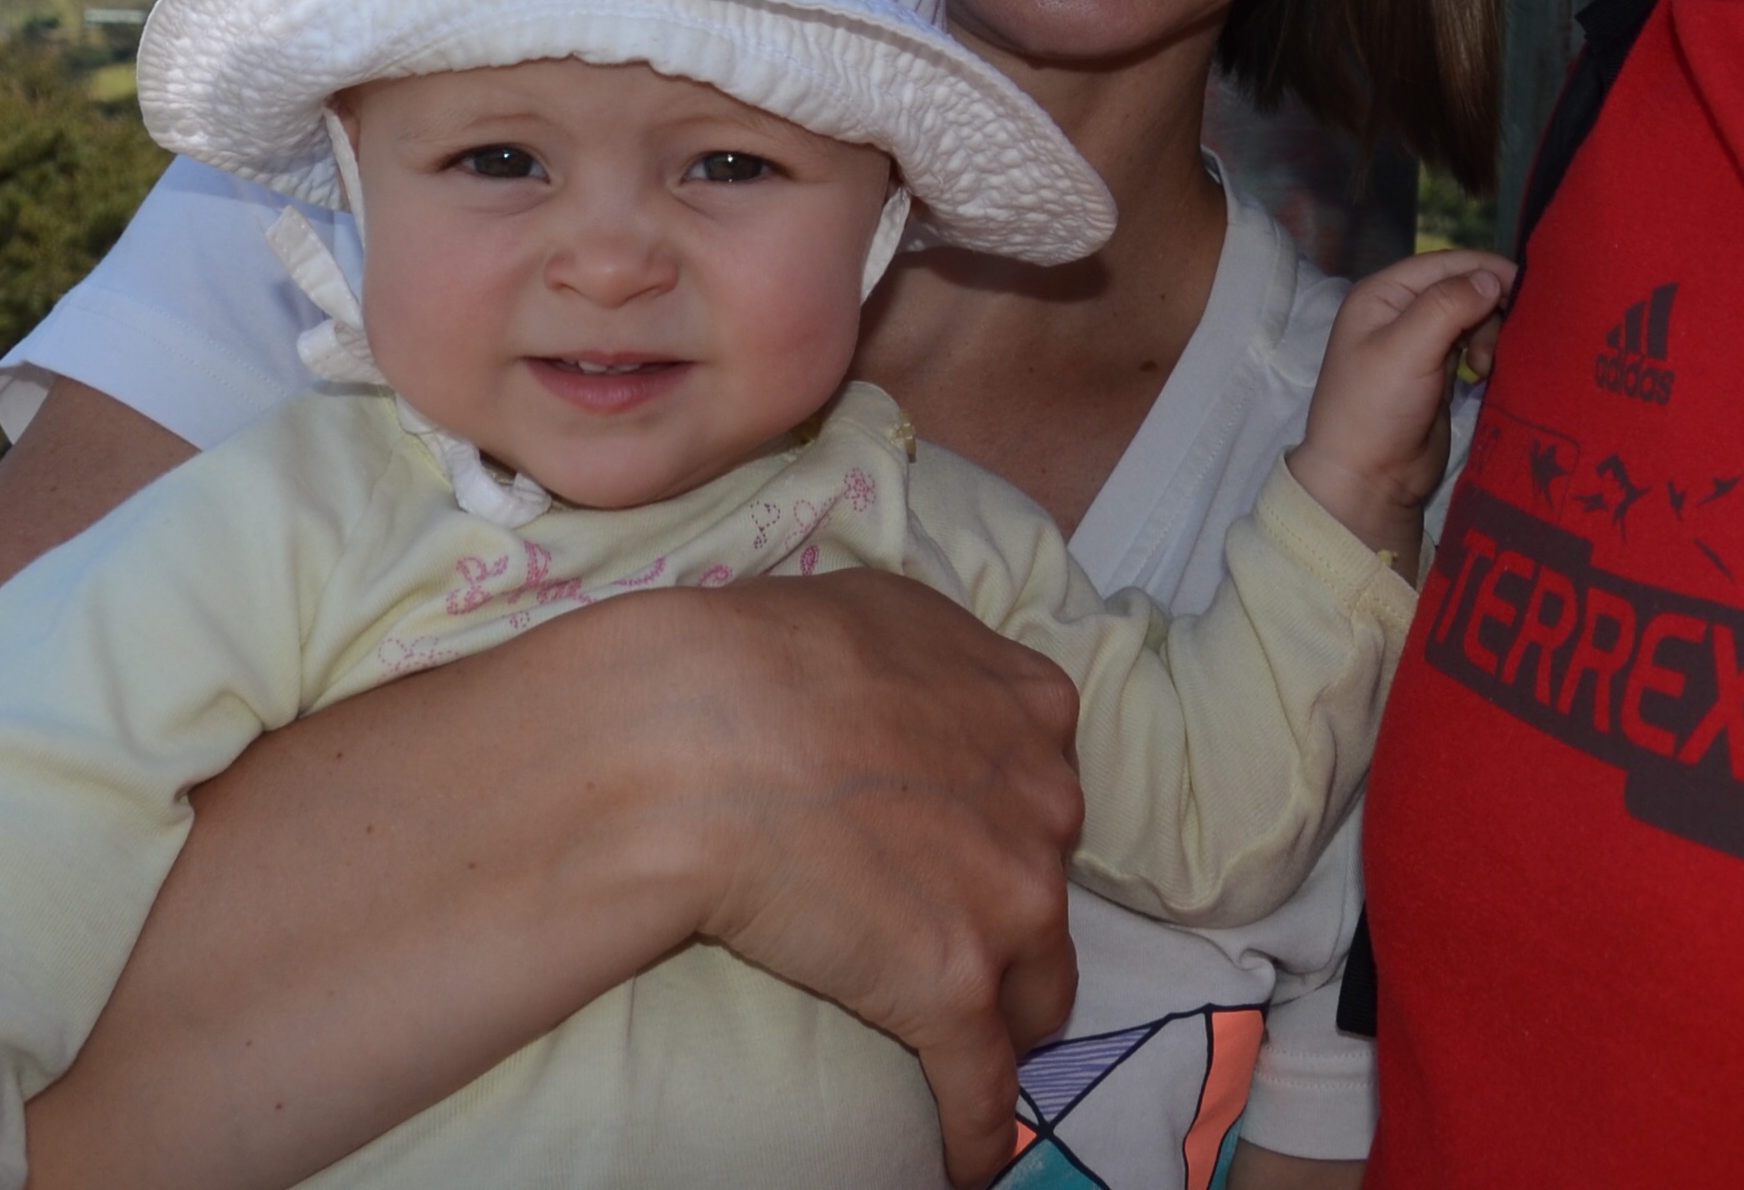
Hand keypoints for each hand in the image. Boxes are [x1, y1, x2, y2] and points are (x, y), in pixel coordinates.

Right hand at [630, 571, 1090, 1184]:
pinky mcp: (956, 993)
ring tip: (954, 1046)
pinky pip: (983, 1091)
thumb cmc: (758, 656)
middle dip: (1006, 920)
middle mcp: (1042, 802)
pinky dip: (976, 1134)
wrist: (696, 736)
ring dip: (999, 1021)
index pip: (1041, 792)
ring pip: (1035, 995)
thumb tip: (917, 678)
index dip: (997, 829)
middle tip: (940, 934)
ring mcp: (1008, 902)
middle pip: (1047, 893)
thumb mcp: (872, 609)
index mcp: (1028, 707)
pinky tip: (966, 1164)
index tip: (962, 853)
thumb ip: (930, 653)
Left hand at [1291, 248, 1514, 562]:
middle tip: (1497, 346)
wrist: (1368, 480)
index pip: (1445, 263)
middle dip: (1489, 309)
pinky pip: (1474, 348)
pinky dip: (1487, 356)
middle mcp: (1400, 312)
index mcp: (1383, 294)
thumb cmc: (1377, 408)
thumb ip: (1449, 306)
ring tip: (1485, 370)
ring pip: (1474, 318)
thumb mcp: (1407, 349)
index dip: (1485, 269)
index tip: (1527, 287)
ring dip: (1490, 336)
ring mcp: (1420, 344)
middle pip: (1463, 288)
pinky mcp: (1438, 375)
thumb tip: (1492, 277)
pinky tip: (1485, 377)